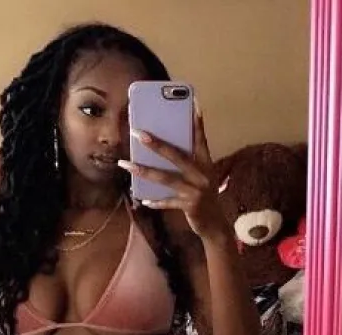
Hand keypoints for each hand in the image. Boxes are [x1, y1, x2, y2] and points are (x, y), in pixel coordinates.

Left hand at [118, 104, 226, 238]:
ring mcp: (196, 191)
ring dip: (144, 170)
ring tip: (126, 164)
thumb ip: (189, 164)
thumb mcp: (202, 177)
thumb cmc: (204, 196)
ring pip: (166, 178)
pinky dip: (155, 201)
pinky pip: (167, 202)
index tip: (192, 103)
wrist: (215, 224)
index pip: (200, 139)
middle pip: (177, 155)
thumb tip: (162, 150)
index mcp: (206, 164)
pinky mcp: (189, 206)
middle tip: (138, 133)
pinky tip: (143, 199)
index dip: (197, 122)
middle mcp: (202, 175)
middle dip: (156, 144)